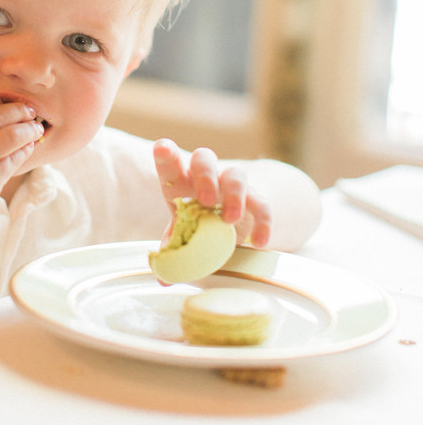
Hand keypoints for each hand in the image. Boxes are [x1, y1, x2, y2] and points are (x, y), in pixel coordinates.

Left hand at [152, 138, 271, 247]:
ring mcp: (231, 184)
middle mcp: (206, 176)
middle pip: (204, 158)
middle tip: (205, 200)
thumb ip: (174, 246)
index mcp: (180, 181)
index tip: (162, 148)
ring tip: (230, 219)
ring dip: (234, 195)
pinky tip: (259, 242)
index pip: (171, 163)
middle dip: (205, 176)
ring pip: (235, 174)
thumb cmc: (197, 221)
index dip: (166, 153)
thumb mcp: (183, 233)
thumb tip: (162, 276)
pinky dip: (263, 222)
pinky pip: (262, 204)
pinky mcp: (254, 199)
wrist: (232, 222)